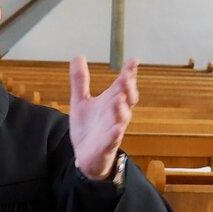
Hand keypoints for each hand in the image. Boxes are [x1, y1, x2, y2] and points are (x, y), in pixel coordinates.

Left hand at [68, 56, 137, 179]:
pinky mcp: (107, 145)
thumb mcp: (80, 101)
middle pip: (127, 99)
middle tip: (127, 77)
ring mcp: (113, 129)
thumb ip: (80, 80)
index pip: (122, 85)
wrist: (85, 155)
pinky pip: (113, 139)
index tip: (134, 60)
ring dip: (121, 109)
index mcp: (110, 101)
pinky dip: (115, 133)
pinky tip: (117, 129)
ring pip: (122, 118)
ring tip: (119, 98)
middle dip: (128, 88)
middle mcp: (115, 114)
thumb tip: (78, 56)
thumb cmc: (88, 127)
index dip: (129, 73)